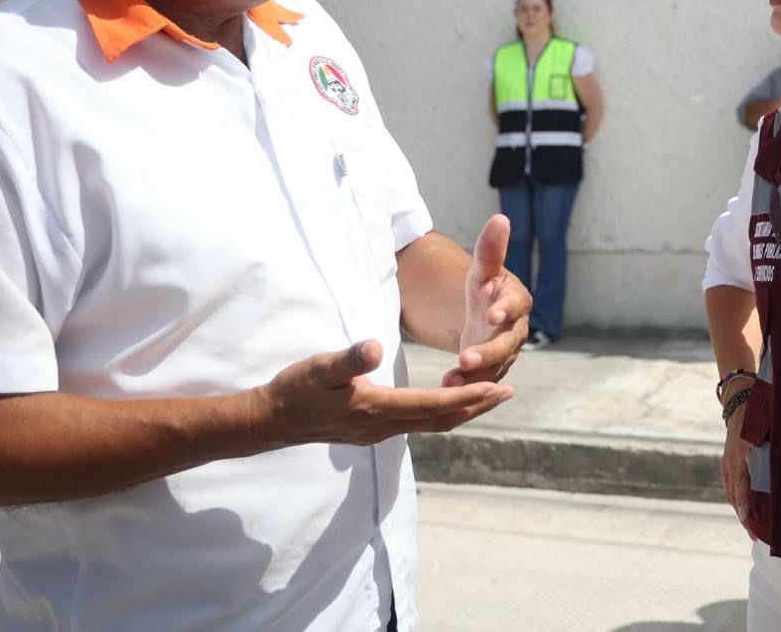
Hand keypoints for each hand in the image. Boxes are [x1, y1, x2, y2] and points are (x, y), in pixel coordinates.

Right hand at [255, 339, 512, 446]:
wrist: (271, 420)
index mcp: (377, 408)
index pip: (434, 404)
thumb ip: (349, 358)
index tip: (497, 387)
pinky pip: (418, 423)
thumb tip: (376, 348)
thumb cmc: (295, 389)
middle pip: (442, 419)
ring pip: (431, 423)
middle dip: (477, 406)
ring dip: (462, 410)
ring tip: (489, 396)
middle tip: (509, 392)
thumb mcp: (320, 367)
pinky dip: (441, 412)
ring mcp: (378, 431)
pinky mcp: (371, 429)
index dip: (468, 395)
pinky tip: (447, 402)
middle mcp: (384, 426)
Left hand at [443, 214, 530, 386]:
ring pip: (495, 368)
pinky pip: (482, 382)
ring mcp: (506, 354)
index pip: (516, 305)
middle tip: (466, 358)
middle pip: (506, 344)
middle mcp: (516, 330)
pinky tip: (447, 386)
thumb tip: (500, 217)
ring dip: (474, 376)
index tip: (493, 314)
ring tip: (452, 379)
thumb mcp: (482, 269)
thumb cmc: (485, 288)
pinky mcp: (494, 372)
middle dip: (487, 353)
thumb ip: (490, 249)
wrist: (483, 317)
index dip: (506, 310)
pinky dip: (466, 385)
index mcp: (517, 301)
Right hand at [721, 404, 758, 539]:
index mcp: (743, 451)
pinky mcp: (726, 463)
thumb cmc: (758, 414)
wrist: (738, 402)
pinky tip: (745, 512)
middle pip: (735, 494)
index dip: (744, 502)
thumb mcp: (768, 427)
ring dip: (740, 512)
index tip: (748, 518)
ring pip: (731, 493)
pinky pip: (730, 486)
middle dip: (743, 516)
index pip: (742, 483)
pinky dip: (737, 501)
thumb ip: (777, 446)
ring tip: (751, 530)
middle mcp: (732, 459)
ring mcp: (727, 462)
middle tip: (754, 535)